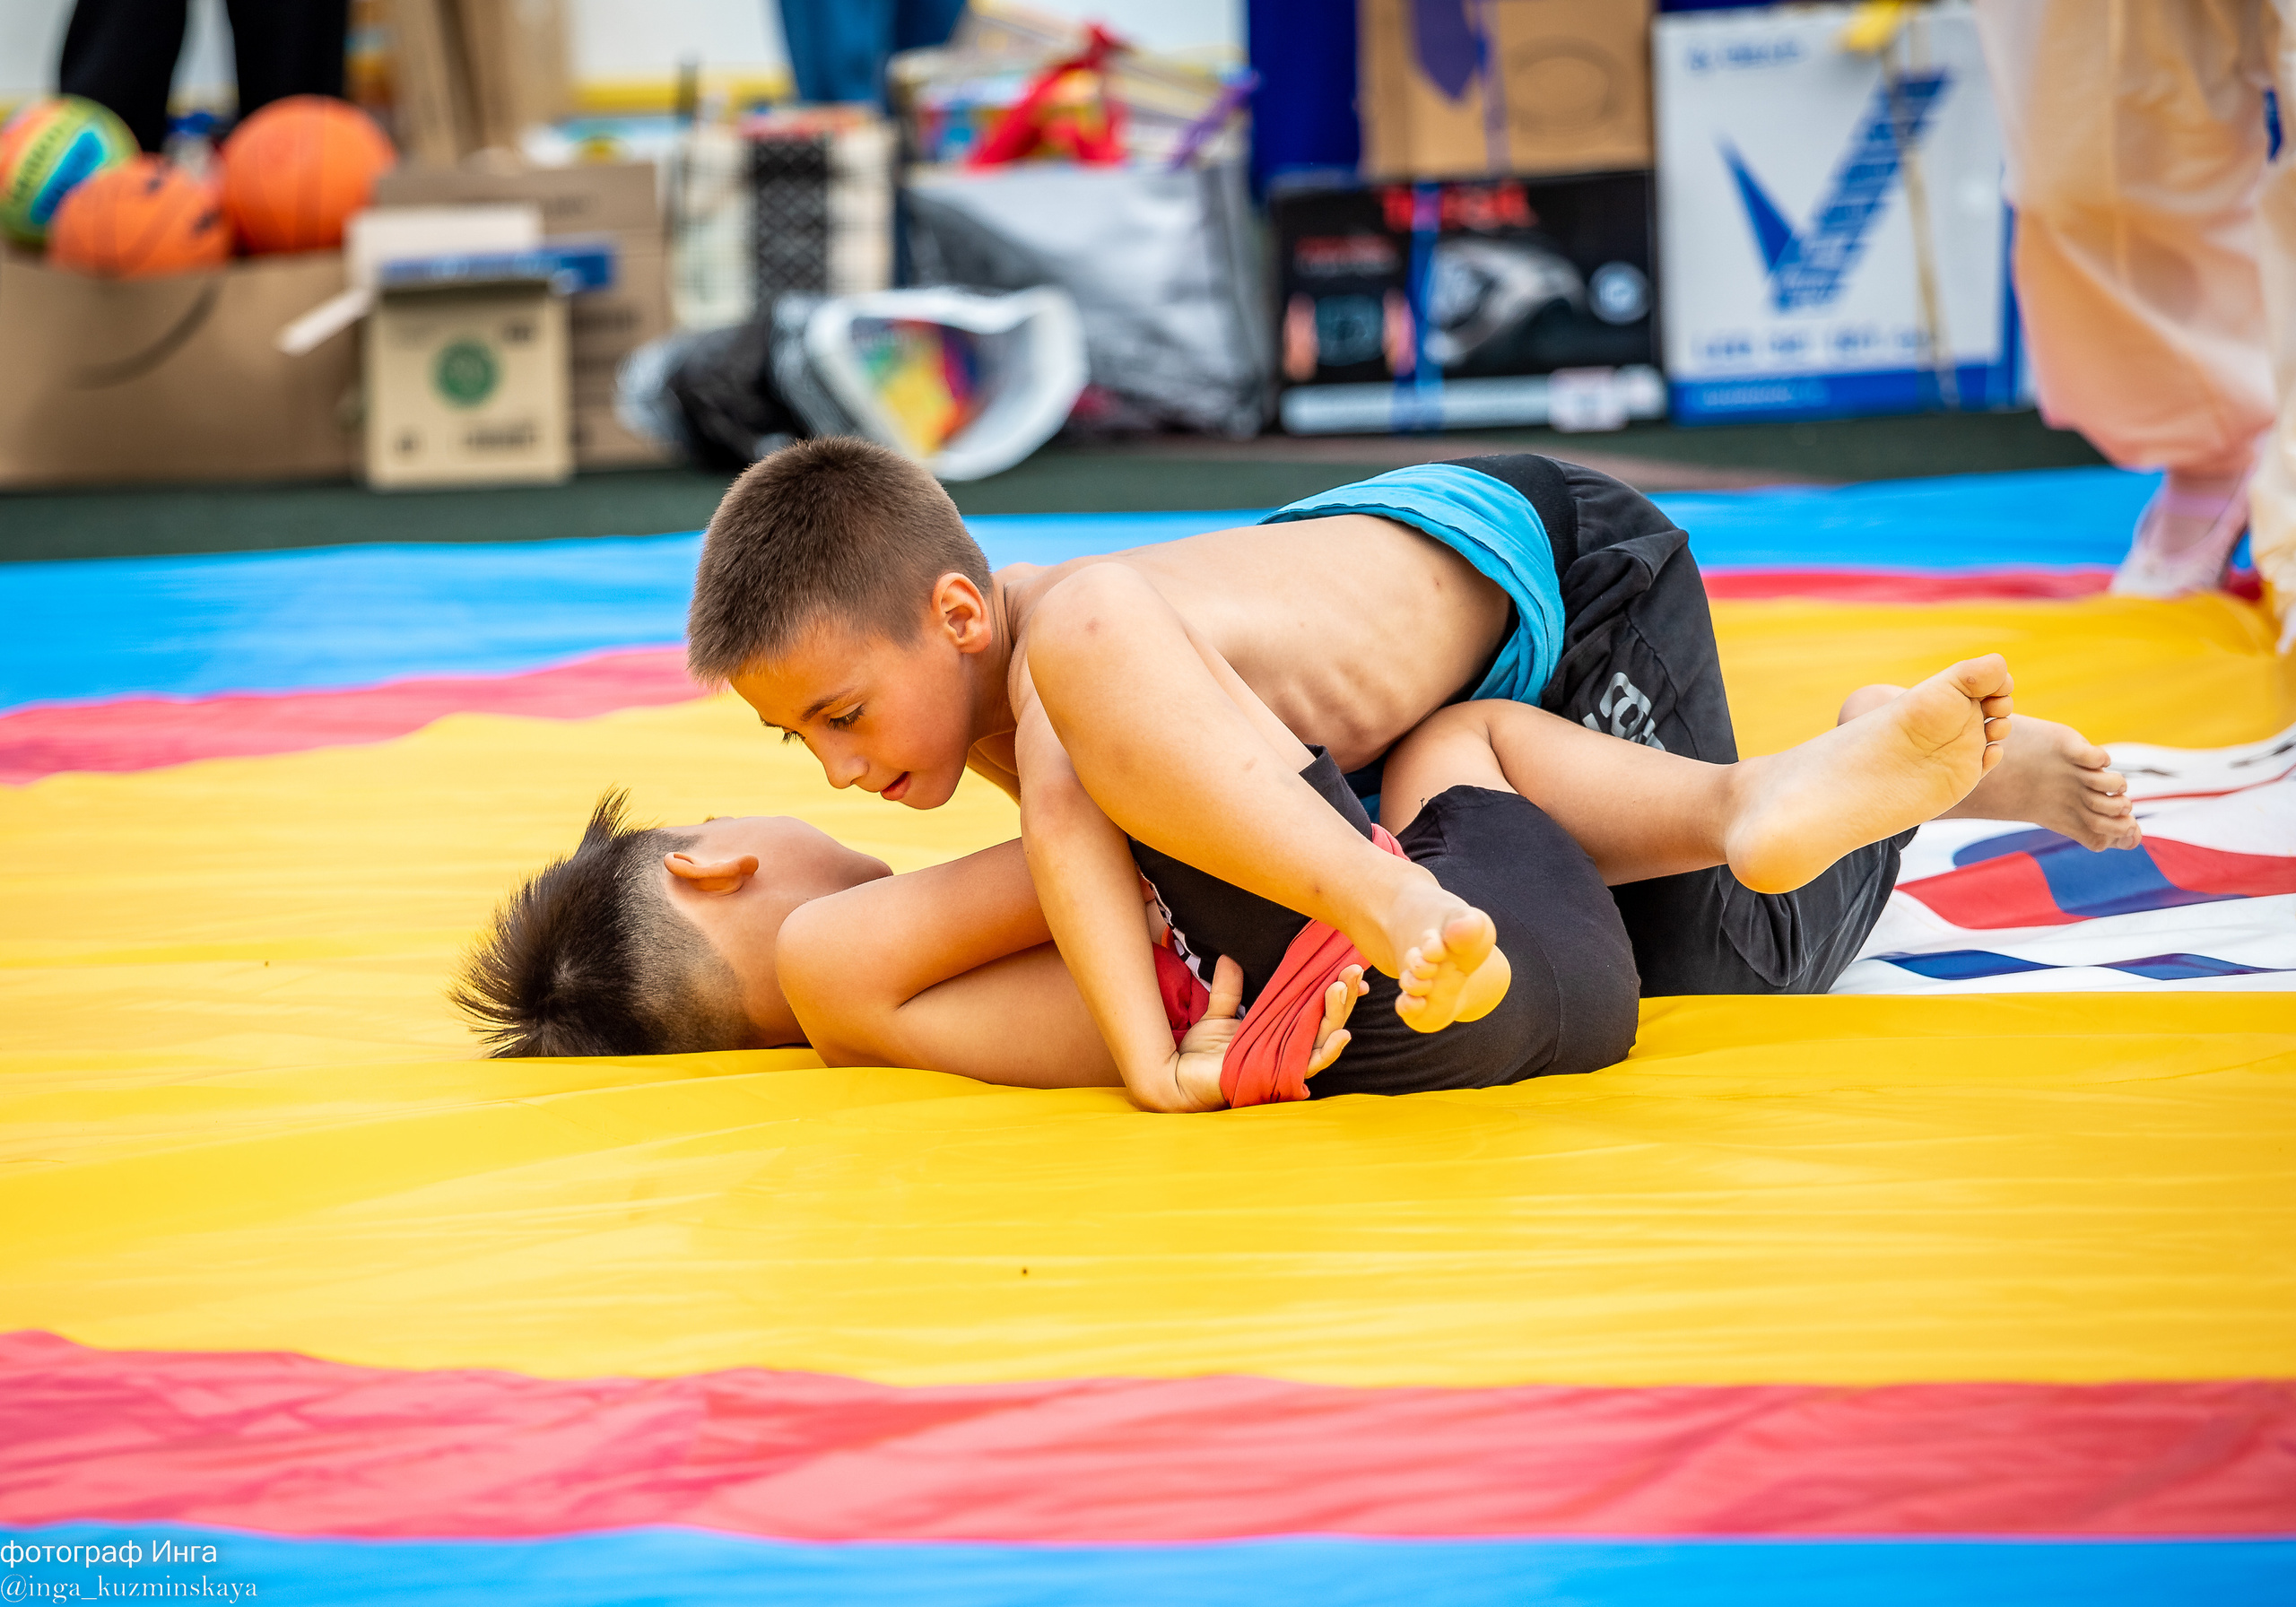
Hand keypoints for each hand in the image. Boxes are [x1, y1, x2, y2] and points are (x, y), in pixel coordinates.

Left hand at [1157, 958, 1365, 1111]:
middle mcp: (1291, 1048)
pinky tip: (1342, 1034)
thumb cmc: (1201, 1054)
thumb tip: (1231, 956)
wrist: (1177, 1078)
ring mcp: (1287, 1063)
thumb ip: (1229, 989)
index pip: (1317, 1008)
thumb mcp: (1218, 1014)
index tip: (1348, 964)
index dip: (1337, 989)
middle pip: (1328, 1020)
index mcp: (1282, 1032)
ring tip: (1341, 988)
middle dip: (1345, 995)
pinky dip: (1328, 1051)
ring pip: (1325, 1039)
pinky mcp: (1278, 1076)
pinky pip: (1309, 1065)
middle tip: (1354, 968)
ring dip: (1338, 1013)